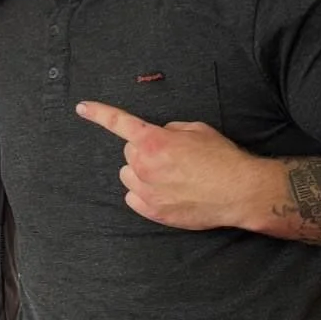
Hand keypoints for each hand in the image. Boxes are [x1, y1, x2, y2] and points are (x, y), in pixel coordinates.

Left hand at [77, 102, 272, 230]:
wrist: (239, 191)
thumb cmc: (221, 158)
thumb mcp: (196, 130)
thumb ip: (169, 130)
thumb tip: (160, 135)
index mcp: (153, 141)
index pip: (118, 122)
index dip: (98, 113)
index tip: (82, 107)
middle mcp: (144, 165)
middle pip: (129, 153)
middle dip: (144, 151)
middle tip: (171, 157)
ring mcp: (146, 191)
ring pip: (129, 176)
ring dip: (142, 173)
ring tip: (171, 176)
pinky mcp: (152, 211)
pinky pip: (134, 198)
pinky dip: (144, 194)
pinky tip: (167, 192)